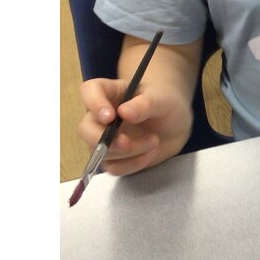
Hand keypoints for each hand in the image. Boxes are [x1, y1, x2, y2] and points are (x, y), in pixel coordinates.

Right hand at [77, 76, 194, 175]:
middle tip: (127, 143)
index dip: (94, 103)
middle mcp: (100, 115)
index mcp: (109, 92)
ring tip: (154, 141)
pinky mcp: (113, 158)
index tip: (110, 116)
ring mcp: (104, 138)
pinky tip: (151, 152)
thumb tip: (124, 112)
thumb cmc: (165, 105)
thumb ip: (145, 104)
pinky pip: (114, 167)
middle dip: (102, 139)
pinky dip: (134, 164)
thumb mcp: (162, 100)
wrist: (174, 127)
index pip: (90, 91)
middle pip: (85, 128)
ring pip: (100, 152)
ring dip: (128, 152)